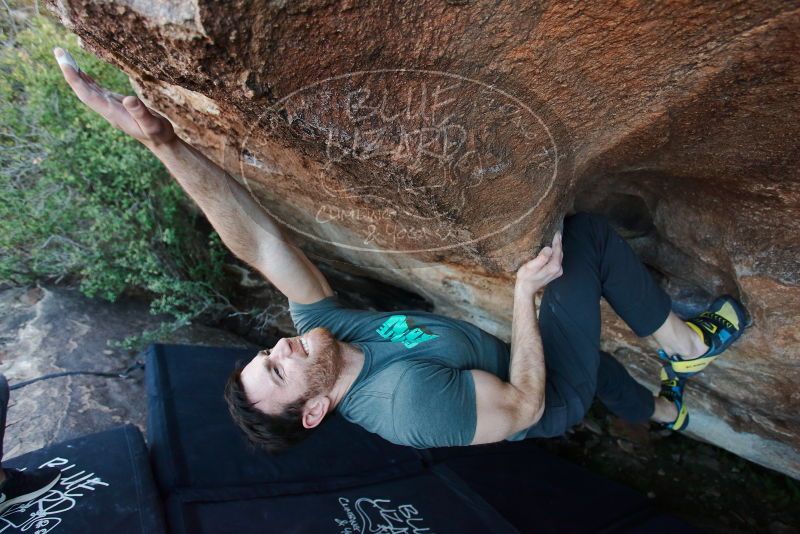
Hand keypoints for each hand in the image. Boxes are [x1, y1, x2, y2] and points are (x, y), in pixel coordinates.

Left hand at [53, 47, 175, 147]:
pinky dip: (86, 79)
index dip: (75, 79)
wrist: (160, 142)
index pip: (87, 94)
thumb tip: (128, 99)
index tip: (64, 62)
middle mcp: (106, 109)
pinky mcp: (114, 104)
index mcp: (112, 112)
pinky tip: (80, 72)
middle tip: (58, 51)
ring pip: (87, 88)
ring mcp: (109, 106)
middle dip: (70, 71)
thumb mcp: (152, 124)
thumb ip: (140, 113)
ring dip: (75, 73)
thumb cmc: (158, 134)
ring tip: (63, 56)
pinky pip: (95, 90)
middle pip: (82, 89)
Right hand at [515, 231, 562, 295]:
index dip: (557, 240)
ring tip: (553, 238)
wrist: (526, 290)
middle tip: (555, 232)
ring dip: (556, 247)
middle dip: (558, 243)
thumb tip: (549, 248)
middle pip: (559, 252)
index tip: (556, 231)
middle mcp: (558, 269)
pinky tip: (550, 249)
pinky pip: (556, 260)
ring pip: (558, 256)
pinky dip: (554, 253)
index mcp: (554, 266)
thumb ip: (541, 258)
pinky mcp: (554, 272)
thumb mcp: (531, 266)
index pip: (557, 249)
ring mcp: (557, 271)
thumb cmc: (526, 277)